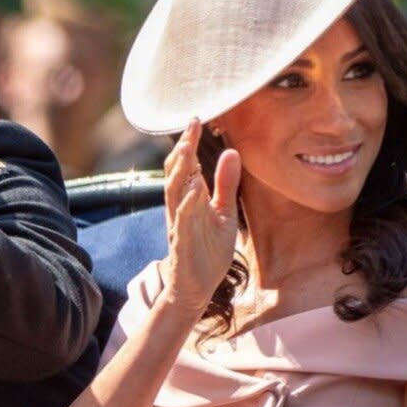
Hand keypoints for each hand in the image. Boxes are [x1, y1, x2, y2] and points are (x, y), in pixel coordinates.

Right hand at [160, 118, 241, 316]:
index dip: (190, 142)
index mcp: (190, 198)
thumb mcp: (224, 212)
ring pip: (174, 193)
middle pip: (177, 173)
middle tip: (190, 127)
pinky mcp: (183, 242)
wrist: (197, 286)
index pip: (187, 165)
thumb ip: (226, 184)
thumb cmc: (209, 248)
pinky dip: (187, 204)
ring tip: (187, 149)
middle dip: (183, 150)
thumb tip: (232, 152)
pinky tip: (195, 190)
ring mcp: (179, 224)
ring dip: (181, 171)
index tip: (196, 119)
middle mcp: (180, 207)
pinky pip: (182, 220)